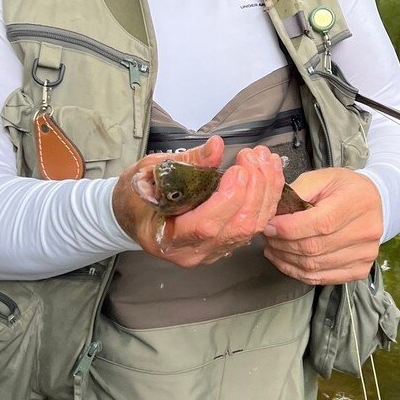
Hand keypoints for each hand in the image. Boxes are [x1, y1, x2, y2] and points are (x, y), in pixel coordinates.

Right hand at [112, 137, 287, 267]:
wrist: (131, 215)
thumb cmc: (136, 194)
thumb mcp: (150, 171)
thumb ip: (186, 162)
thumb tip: (216, 146)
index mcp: (164, 239)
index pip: (205, 225)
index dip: (227, 198)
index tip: (238, 169)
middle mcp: (190, 253)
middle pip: (236, 228)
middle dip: (254, 190)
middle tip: (253, 156)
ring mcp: (210, 253)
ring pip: (251, 229)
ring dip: (266, 192)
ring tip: (265, 160)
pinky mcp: (223, 246)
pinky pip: (253, 227)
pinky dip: (266, 199)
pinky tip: (268, 173)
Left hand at [262, 168, 383, 284]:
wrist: (370, 201)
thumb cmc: (342, 188)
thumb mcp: (321, 178)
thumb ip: (298, 192)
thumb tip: (273, 214)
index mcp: (357, 202)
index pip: (319, 223)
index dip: (288, 228)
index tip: (268, 226)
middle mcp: (366, 231)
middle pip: (314, 247)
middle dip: (283, 244)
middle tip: (268, 237)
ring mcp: (365, 254)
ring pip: (315, 266)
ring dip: (286, 260)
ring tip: (273, 248)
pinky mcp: (361, 269)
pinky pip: (322, 278)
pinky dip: (298, 272)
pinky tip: (286, 261)